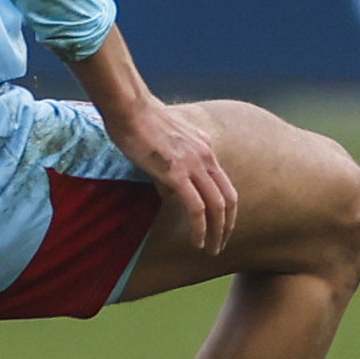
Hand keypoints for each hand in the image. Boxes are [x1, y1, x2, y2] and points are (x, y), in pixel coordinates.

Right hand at [70, 29, 239, 254]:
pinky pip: (196, 208)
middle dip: (227, 225)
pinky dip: (200, 228)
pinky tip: (197, 241)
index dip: (226, 209)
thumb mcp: (168, 142)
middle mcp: (206, 156)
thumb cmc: (140, 123)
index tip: (221, 226)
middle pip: (228, 199)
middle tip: (221, 244)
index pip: (225, 184)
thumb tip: (169, 189)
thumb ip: (174, 164)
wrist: (131, 109)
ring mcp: (194, 165)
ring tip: (211, 249)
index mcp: (205, 147)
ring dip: (217, 232)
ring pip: (217, 207)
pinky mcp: (177, 174)